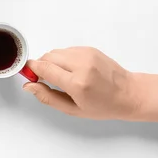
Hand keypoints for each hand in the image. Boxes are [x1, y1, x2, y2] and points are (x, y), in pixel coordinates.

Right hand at [23, 47, 138, 119]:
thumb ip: (48, 97)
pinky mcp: (89, 48)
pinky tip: (72, 70)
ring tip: (62, 76)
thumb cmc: (103, 106)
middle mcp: (81, 65)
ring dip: (52, 62)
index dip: (32, 70)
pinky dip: (63, 58)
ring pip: (56, 52)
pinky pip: (67, 50)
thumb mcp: (73, 109)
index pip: (44, 68)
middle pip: (48, 57)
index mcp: (77, 83)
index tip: (28, 75)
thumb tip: (28, 86)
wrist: (129, 93)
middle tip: (46, 79)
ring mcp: (86, 54)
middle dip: (42, 66)